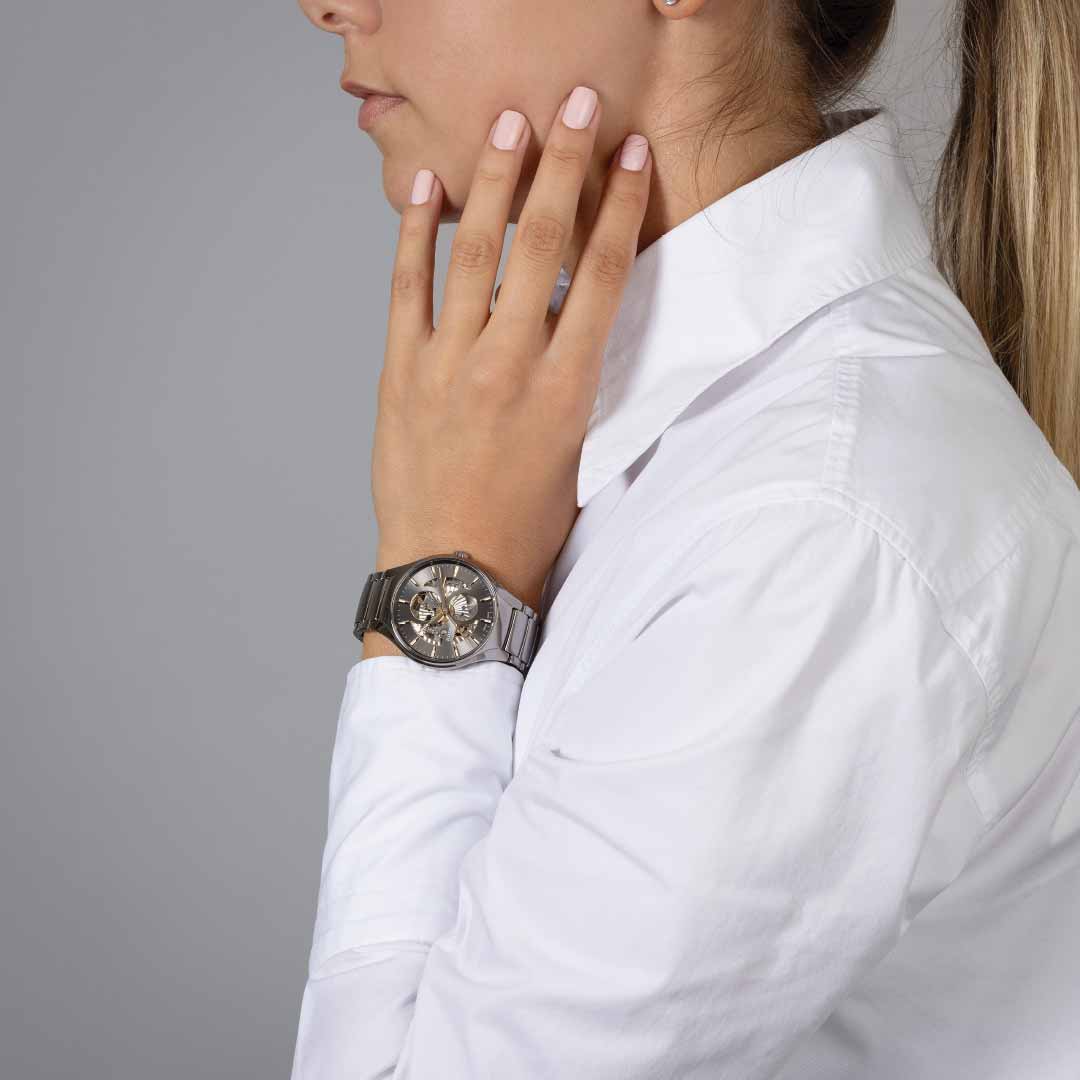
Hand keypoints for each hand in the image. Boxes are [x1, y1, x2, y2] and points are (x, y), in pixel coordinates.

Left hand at [365, 85, 651, 658]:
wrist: (452, 574)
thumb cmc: (523, 526)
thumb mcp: (574, 453)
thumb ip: (574, 380)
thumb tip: (573, 321)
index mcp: (566, 388)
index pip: (600, 275)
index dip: (617, 206)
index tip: (628, 155)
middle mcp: (509, 363)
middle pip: (542, 244)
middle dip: (563, 165)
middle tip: (576, 105)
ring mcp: (448, 363)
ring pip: (476, 252)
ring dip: (495, 181)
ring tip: (511, 125)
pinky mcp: (400, 372)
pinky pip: (406, 288)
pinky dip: (414, 234)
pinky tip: (424, 188)